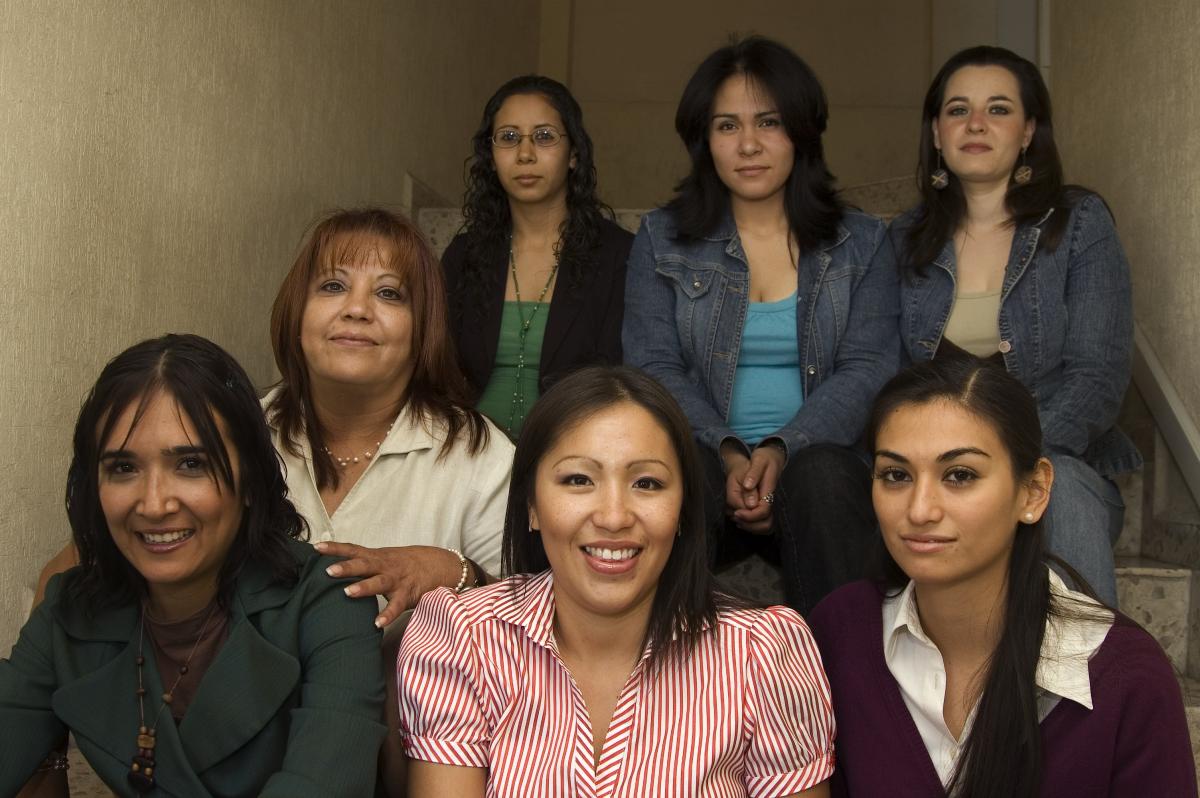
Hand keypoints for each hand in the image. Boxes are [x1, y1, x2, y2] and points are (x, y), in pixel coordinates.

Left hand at [315, 542, 461, 627]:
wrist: (443, 564)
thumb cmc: (409, 564)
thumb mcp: (386, 558)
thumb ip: (366, 563)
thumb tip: (338, 569)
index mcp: (378, 556)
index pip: (353, 550)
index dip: (335, 549)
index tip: (315, 547)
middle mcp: (386, 566)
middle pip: (363, 565)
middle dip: (346, 567)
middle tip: (327, 571)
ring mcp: (398, 580)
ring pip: (379, 582)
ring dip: (364, 588)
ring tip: (347, 593)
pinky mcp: (409, 594)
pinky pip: (397, 606)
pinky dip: (388, 615)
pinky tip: (377, 624)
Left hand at [729, 445, 784, 533]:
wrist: (773, 458)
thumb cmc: (764, 458)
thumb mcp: (759, 460)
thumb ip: (754, 474)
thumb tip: (748, 486)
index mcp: (770, 490)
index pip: (763, 511)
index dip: (750, 515)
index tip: (736, 512)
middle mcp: (774, 501)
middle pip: (766, 524)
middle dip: (749, 524)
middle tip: (734, 516)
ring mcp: (774, 506)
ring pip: (766, 527)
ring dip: (750, 527)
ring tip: (736, 518)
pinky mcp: (769, 509)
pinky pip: (764, 525)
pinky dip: (752, 526)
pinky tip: (740, 519)